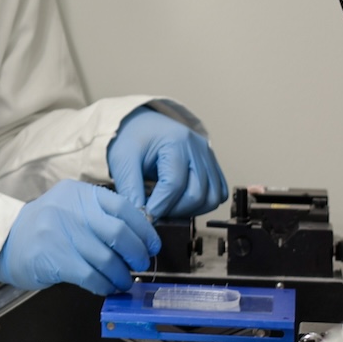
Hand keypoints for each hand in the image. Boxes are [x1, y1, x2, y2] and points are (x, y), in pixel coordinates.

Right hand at [0, 180, 158, 295]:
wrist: (5, 240)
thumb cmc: (44, 228)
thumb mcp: (70, 207)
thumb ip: (99, 215)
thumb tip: (138, 237)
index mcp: (79, 193)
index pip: (123, 207)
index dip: (144, 229)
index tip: (151, 244)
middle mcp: (71, 209)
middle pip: (119, 233)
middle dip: (137, 254)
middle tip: (140, 264)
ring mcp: (60, 233)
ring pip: (107, 259)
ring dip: (122, 275)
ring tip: (124, 281)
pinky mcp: (54, 258)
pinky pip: (91, 276)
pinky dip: (105, 285)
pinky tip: (107, 287)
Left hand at [107, 109, 227, 218]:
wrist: (144, 125)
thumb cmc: (134, 138)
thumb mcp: (123, 159)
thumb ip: (130, 187)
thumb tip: (140, 216)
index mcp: (176, 141)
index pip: (175, 184)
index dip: (160, 205)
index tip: (146, 215)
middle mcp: (198, 149)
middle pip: (197, 194)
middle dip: (174, 210)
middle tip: (155, 211)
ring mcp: (209, 158)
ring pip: (212, 198)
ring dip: (189, 210)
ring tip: (167, 207)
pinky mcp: (213, 167)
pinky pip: (218, 194)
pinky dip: (203, 205)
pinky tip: (182, 202)